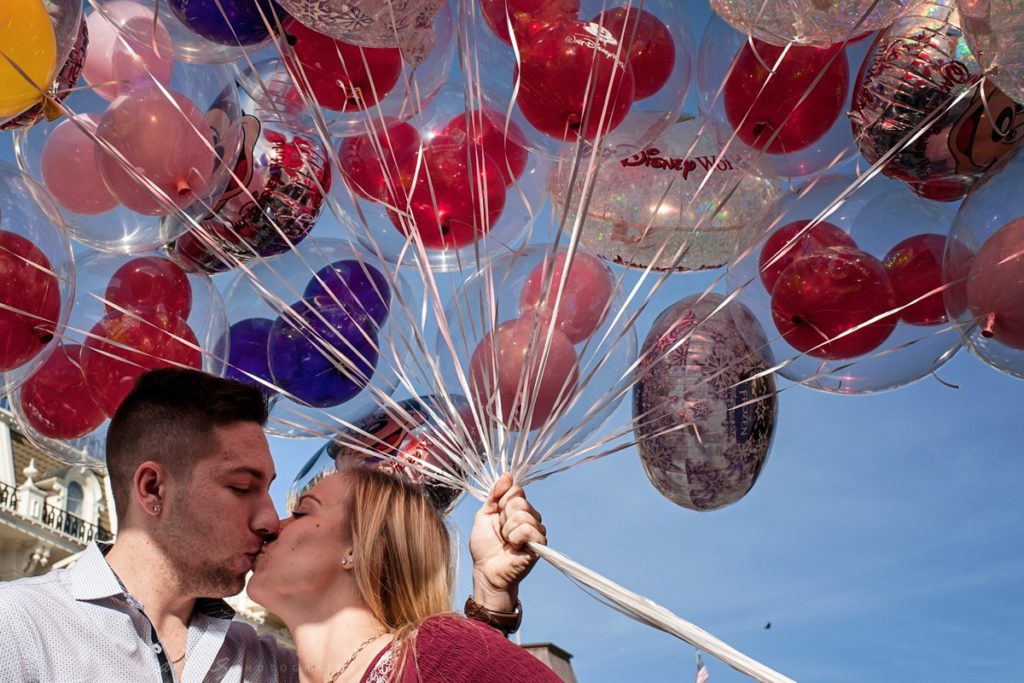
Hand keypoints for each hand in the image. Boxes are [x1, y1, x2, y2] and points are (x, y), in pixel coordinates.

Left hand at [469, 474, 546, 612]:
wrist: (486, 571)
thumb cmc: (484, 546)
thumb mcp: (484, 515)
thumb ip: (494, 495)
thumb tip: (507, 475)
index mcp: (517, 509)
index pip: (516, 489)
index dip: (502, 500)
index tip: (496, 514)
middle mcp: (530, 517)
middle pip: (519, 501)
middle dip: (503, 516)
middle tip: (501, 531)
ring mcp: (536, 530)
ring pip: (523, 514)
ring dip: (508, 529)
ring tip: (507, 541)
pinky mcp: (540, 544)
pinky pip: (528, 528)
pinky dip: (515, 537)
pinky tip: (514, 547)